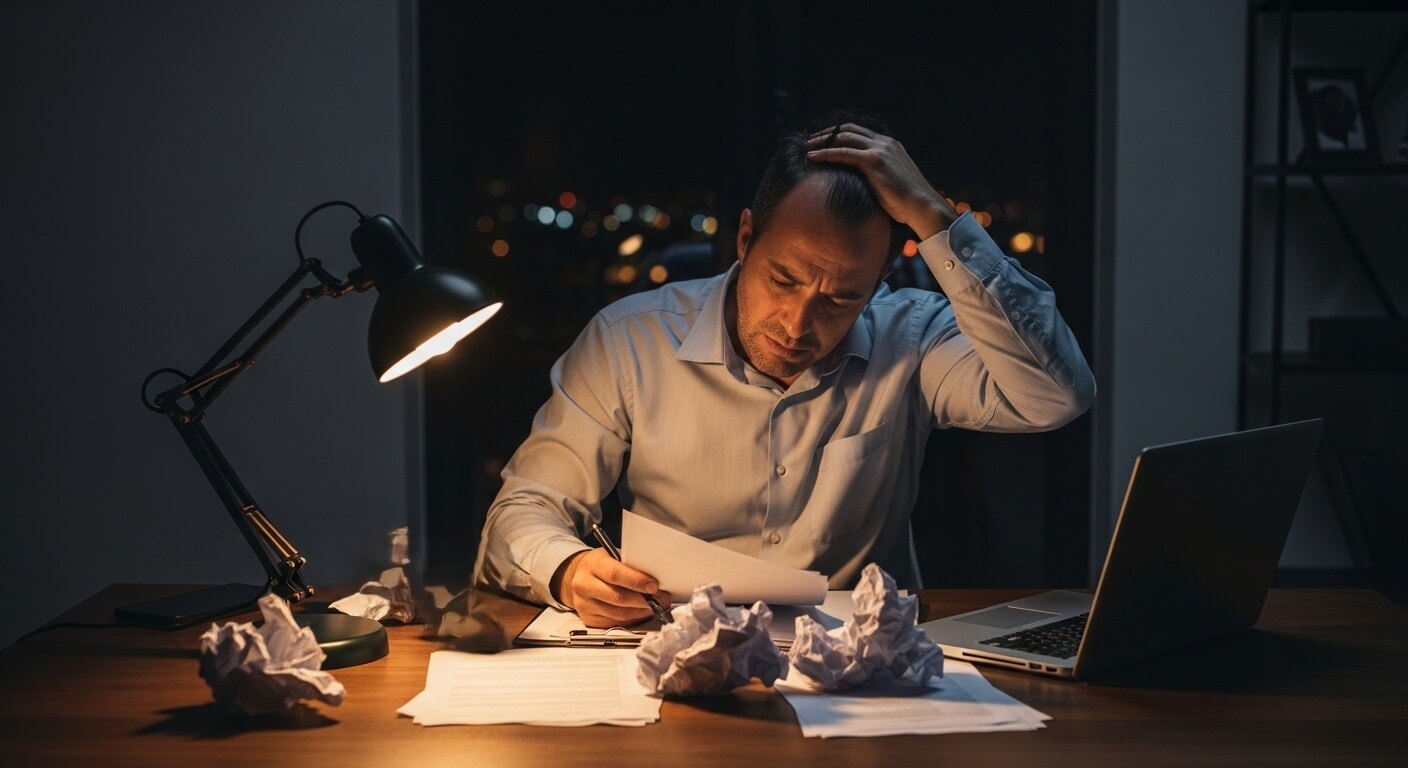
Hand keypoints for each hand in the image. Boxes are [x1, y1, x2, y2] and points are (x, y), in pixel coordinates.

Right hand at [552, 548, 671, 627]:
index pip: (615, 574)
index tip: (654, 586)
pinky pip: (614, 623)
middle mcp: (584, 585)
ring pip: (618, 614)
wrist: (578, 576)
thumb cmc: (601, 565)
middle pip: (618, 597)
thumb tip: (655, 579)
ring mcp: (584, 604)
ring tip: (654, 607)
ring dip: (640, 612)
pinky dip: (631, 619)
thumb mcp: (612, 556)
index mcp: (592, 564)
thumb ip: (630, 565)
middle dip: (644, 600)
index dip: (637, 581)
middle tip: (661, 599)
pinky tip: (640, 613)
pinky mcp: (587, 618)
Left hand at [806, 123, 958, 239]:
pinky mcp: (873, 161)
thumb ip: (878, 175)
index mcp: (890, 146)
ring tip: (807, 147)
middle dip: (828, 134)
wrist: (922, 206)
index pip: (860, 133)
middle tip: (811, 140)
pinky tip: (812, 157)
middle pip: (849, 131)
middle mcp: (885, 143)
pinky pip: (842, 153)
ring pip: (843, 139)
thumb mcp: (892, 182)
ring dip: (823, 141)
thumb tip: (862, 183)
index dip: (840, 134)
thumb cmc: (908, 202)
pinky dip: (825, 154)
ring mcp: (880, 150)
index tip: (825, 140)